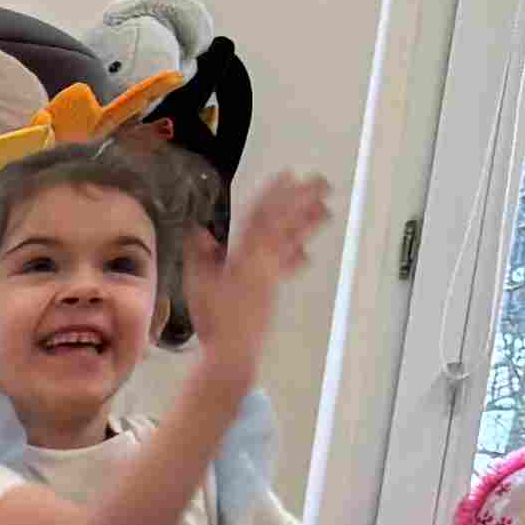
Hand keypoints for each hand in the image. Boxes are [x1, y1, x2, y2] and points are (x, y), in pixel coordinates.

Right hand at [195, 168, 331, 361]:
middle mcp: (264, 260)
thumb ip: (199, 255)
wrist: (233, 349)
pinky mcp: (273, 290)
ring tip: (327, 209)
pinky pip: (288, 268)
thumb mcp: (197, 284)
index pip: (262, 215)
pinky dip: (296, 258)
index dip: (275, 193)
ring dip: (310, 224)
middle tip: (322, 181)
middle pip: (286, 222)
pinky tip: (307, 254)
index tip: (288, 174)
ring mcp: (272, 274)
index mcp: (245, 254)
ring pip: (294, 242)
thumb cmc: (214, 318)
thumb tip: (200, 231)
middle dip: (303, 199)